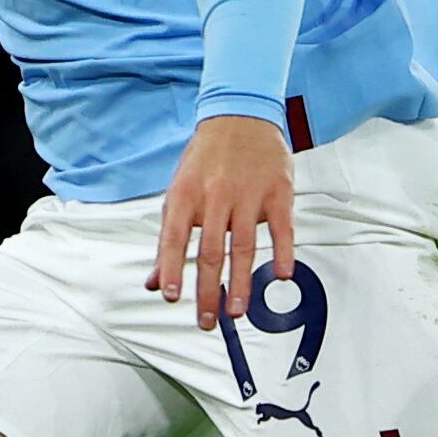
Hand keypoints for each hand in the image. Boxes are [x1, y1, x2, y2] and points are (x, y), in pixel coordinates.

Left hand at [147, 112, 295, 332]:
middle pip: (211, 251)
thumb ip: (168, 240)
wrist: (240, 116)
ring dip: (241, 283)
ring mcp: (249, 194)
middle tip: (208, 321)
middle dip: (208, 290)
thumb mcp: (179, 193)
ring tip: (237, 312)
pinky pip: (282, 228)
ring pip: (244, 245)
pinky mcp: (278, 192)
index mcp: (186, 195)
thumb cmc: (205, 160)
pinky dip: (283, 253)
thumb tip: (154, 282)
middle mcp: (215, 196)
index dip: (171, 268)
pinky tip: (281, 275)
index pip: (174, 237)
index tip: (171, 296)